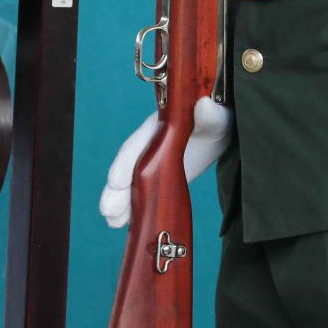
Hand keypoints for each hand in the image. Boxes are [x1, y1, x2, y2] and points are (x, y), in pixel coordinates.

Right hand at [98, 96, 231, 228]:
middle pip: (130, 166)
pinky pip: (145, 192)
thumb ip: (210, 114)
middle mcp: (151, 144)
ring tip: (113, 222)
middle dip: (118, 189)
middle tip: (108, 211)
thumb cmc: (218, 118)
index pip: (139, 143)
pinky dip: (135, 206)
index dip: (126, 162)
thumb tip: (203, 104)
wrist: (219, 128)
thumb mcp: (217, 116)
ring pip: (134, 182)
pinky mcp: (161, 176)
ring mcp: (154, 162)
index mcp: (161, 126)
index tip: (116, 182)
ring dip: (122, 201)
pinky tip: (126, 223)